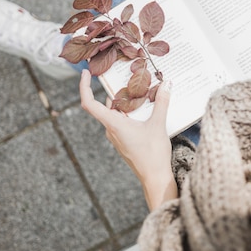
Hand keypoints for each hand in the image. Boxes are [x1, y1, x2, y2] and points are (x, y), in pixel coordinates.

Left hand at [79, 69, 176, 209]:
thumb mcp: (158, 124)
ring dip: (124, 101)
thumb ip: (162, 102)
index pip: (89, 104)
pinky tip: (143, 107)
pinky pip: (121, 121)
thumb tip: (166, 84)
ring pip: (115, 113)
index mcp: (113, 124)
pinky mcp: (123, 140)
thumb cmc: (153, 154)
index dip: (84, 87)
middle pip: (105, 105)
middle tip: (122, 75)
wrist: (155, 177)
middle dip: (113, 90)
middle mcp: (111, 129)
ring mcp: (116, 136)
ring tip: (138, 88)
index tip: (85, 73)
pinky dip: (128, 111)